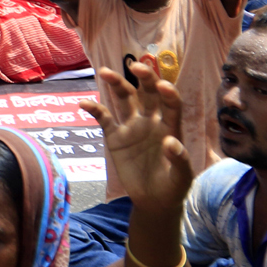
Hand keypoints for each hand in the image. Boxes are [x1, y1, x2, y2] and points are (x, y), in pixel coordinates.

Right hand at [79, 64, 192, 215]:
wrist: (152, 201)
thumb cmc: (172, 187)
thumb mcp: (182, 177)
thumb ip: (180, 159)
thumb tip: (170, 141)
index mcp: (170, 127)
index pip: (172, 104)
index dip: (168, 93)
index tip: (163, 86)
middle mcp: (151, 120)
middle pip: (148, 93)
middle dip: (144, 78)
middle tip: (136, 66)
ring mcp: (132, 126)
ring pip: (124, 98)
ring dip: (116, 84)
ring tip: (105, 72)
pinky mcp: (115, 136)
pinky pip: (104, 118)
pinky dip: (94, 109)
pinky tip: (84, 103)